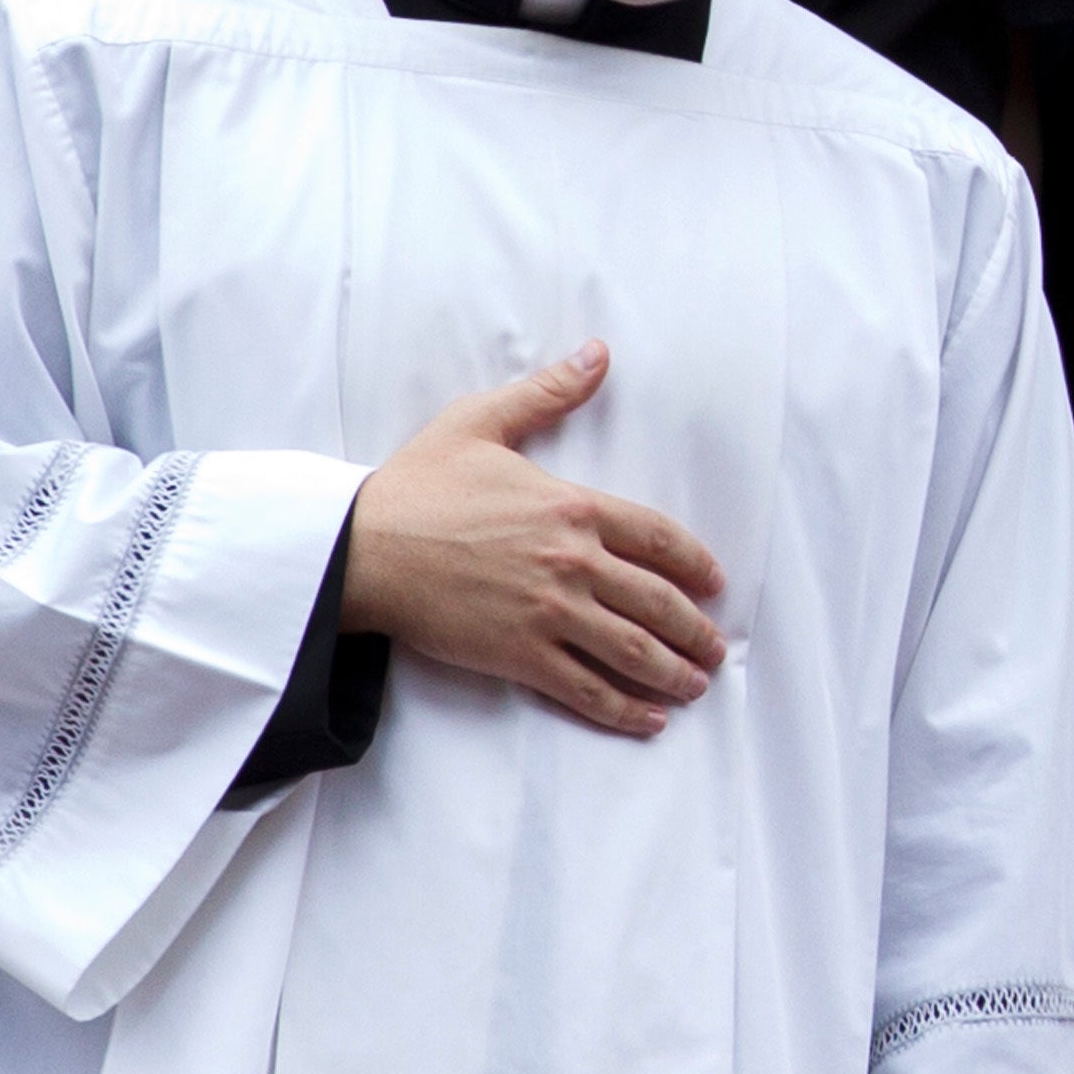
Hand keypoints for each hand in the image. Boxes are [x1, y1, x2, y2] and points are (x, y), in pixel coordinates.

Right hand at [342, 343, 728, 735]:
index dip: (695, 565)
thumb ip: (547, 393)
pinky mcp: (517, 655)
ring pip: (631, 649)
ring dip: (673, 672)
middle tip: (715, 650)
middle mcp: (573, 562)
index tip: (715, 584)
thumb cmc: (416, 486)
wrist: (358, 548)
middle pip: (658, 602)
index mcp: (574, 507)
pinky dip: (621, 708)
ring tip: (696, 686)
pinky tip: (648, 720)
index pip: (659, 539)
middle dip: (696, 631)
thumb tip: (598, 353)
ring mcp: (548, 612)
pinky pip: (583, 687)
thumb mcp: (482, 422)